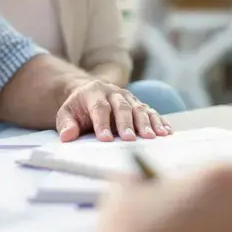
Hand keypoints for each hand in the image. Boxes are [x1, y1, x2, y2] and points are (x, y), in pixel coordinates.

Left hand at [56, 79, 171, 141]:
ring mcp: (128, 97)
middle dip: (126, 123)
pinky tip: (166, 132)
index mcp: (94, 92)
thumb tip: (67, 136)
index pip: (99, 107)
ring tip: (152, 137)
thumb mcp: (66, 114)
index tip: (106, 139)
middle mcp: (114, 92)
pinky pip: (151, 111)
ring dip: (146, 123)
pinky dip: (159, 121)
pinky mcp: (139, 104)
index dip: (102, 123)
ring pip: (139, 108)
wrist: (90, 94)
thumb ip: (66, 124)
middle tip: (130, 140)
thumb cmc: (78, 109)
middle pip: (122, 107)